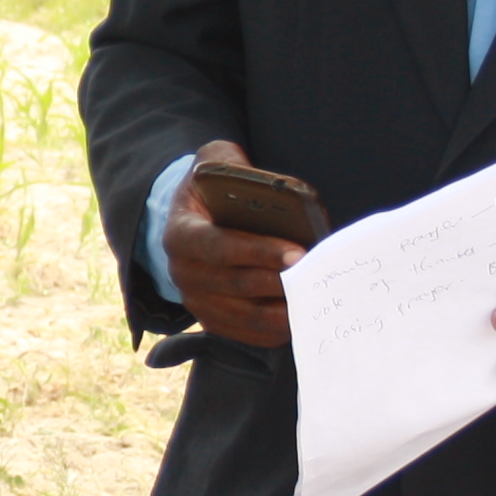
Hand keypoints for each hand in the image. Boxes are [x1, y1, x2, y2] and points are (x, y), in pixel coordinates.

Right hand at [162, 141, 301, 349]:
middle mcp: (181, 272)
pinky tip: (301, 317)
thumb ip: (234, 164)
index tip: (298, 253)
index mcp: (180, 233)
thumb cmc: (210, 188)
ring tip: (314, 300)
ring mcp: (195, 300)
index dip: (259, 252)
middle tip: (316, 278)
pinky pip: (246, 333)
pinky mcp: (211, 319)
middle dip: (280, 282)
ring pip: (244, 315)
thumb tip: (272, 186)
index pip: (219, 247)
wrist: (190, 218)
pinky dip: (275, 330)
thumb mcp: (214, 161)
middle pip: (236, 285)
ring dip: (281, 311)